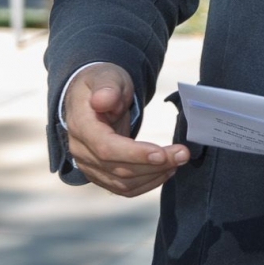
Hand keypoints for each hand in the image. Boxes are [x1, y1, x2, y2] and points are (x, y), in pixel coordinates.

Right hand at [61, 62, 189, 197]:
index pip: (106, 147)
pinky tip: (166, 170)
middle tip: (183, 154)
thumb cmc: (103, 85)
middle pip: (119, 169)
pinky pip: (125, 188)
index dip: (134, 154)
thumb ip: (107, 87)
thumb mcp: (107, 76)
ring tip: (178, 160)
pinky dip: (148, 183)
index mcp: (81, 125)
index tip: (162, 153)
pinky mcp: (100, 175)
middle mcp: (80, 151)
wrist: (92, 97)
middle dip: (154, 165)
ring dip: (154, 175)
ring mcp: (88, 166)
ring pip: (124, 184)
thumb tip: (103, 100)